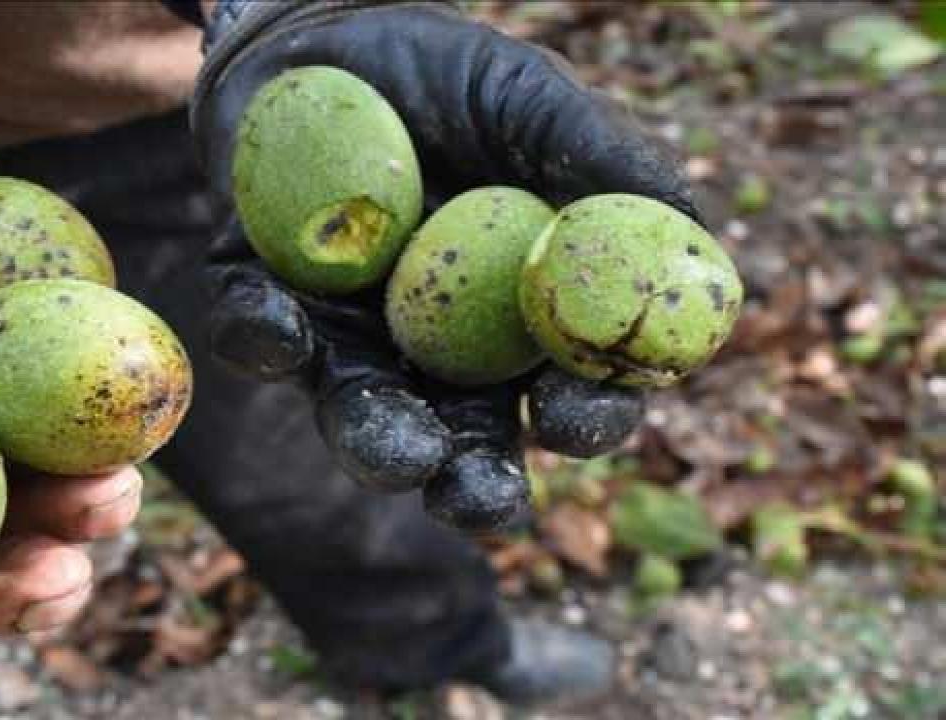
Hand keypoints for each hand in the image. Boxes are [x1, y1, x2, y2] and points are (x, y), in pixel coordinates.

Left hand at [191, 1, 691, 530]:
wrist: (320, 32)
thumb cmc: (444, 70)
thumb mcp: (531, 100)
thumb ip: (600, 162)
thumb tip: (691, 236)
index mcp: (518, 313)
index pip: (568, 389)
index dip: (583, 417)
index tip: (575, 417)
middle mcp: (437, 343)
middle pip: (464, 439)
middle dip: (471, 481)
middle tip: (472, 497)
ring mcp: (347, 333)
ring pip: (360, 413)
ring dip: (373, 440)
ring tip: (391, 452)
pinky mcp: (265, 304)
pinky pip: (259, 338)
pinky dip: (266, 339)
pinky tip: (280, 323)